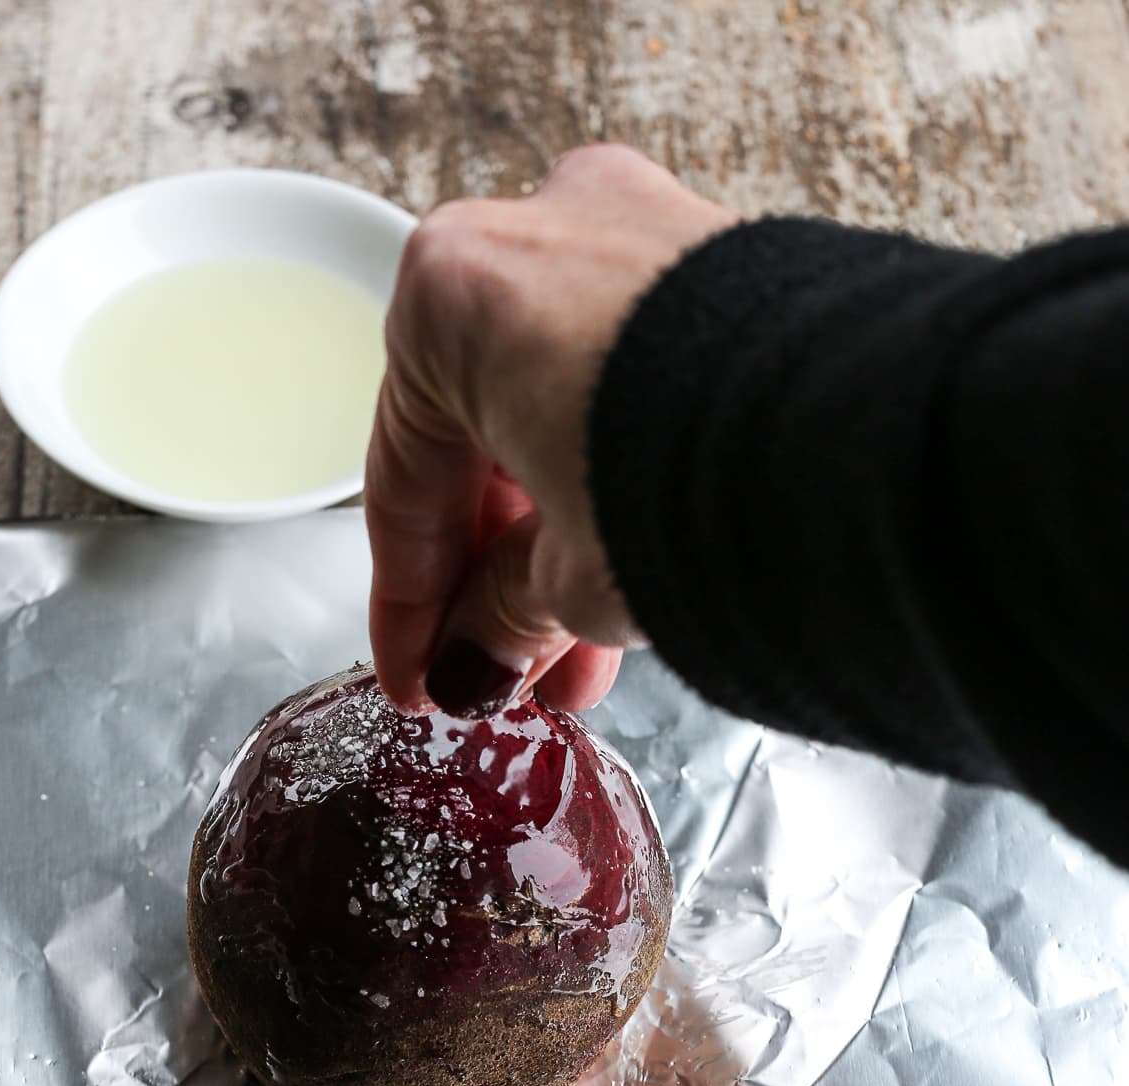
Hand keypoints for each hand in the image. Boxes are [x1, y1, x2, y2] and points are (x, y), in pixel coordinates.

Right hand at [365, 144, 735, 716]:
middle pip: (485, 443)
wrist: (861, 440)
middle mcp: (538, 234)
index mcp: (451, 293)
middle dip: (495, 579)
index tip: (415, 675)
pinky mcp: (727, 262)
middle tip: (499, 676)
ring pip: (565, 415)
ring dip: (561, 544)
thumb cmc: (690, 482)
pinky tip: (633, 578)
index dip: (406, 607)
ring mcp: (640, 233)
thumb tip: (478, 659)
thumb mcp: (568, 581)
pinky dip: (623, 479)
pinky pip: (638, 386)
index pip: (401, 481)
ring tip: (578, 659)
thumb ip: (502, 618)